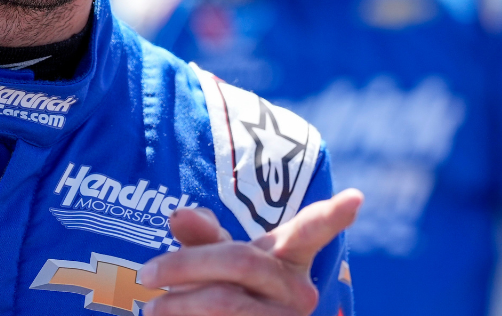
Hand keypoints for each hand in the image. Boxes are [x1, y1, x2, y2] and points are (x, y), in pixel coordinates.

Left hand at [138, 189, 361, 314]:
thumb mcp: (217, 262)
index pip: (310, 232)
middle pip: (240, 262)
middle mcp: (298, 291)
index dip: (332, 215)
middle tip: (145, 273)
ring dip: (180, 303)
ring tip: (150, 308)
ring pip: (226, 302)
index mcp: (288, 259)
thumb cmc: (226, 292)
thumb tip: (178, 216)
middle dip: (185, 265)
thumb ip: (203, 237)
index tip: (355, 196)